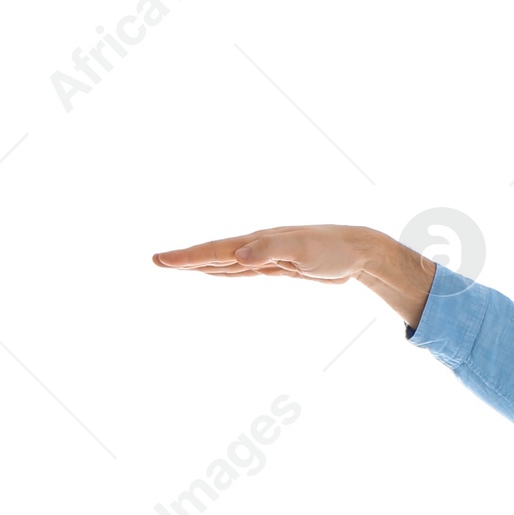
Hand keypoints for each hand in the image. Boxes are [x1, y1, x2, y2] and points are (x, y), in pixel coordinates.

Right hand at [154, 225, 435, 325]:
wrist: (357, 250)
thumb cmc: (332, 249)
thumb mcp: (302, 251)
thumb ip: (268, 251)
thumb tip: (237, 257)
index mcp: (256, 243)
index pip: (214, 250)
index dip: (187, 257)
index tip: (161, 260)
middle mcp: (256, 247)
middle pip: (213, 254)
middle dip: (185, 259)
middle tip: (156, 261)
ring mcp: (265, 257)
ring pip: (224, 262)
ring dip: (200, 264)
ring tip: (175, 265)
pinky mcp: (277, 267)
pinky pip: (242, 270)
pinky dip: (224, 270)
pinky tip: (215, 271)